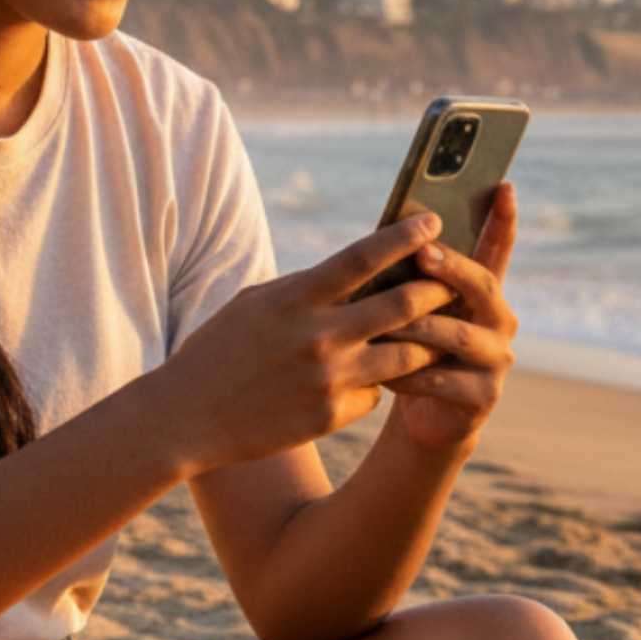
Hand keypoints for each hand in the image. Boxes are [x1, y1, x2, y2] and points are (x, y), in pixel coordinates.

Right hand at [156, 212, 460, 477]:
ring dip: (425, 342)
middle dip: (437, 289)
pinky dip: (377, 384)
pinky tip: (363, 381)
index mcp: (296, 298)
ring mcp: (329, 378)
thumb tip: (357, 272)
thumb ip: (306, 289)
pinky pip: (376, 394)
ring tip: (435, 332)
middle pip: (402, 304)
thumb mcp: (255, 303)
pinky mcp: (331, 416)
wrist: (186, 417)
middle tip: (454, 281)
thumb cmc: (219, 350)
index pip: (363, 257)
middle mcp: (318, 335)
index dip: (404, 236)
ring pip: (406, 355)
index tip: (433, 222)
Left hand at [374, 182, 520, 456]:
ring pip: (458, 335)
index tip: (505, 185)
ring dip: (420, 326)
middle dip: (452, 269)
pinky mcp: (482, 396)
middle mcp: (500, 320)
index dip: (502, 219)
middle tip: (422, 253)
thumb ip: (413, 276)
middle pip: (483, 286)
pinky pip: (442, 379)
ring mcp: (496, 359)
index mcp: (483, 291)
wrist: (422, 414)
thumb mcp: (412, 306)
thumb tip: (391, 232)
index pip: (497, 248)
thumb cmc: (410, 346)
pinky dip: (408, 374)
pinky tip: (381, 371)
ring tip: (386, 320)